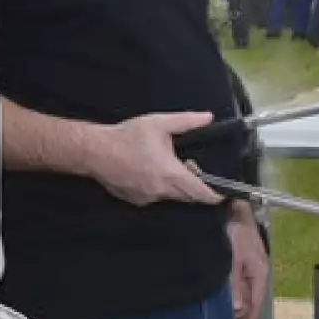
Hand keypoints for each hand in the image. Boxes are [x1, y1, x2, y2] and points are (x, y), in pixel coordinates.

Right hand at [87, 113, 223, 206]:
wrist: (95, 151)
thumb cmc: (128, 136)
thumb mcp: (159, 123)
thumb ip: (186, 121)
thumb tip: (208, 117)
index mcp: (171, 174)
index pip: (199, 193)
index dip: (214, 195)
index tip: (223, 194)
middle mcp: (161, 191)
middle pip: (187, 196)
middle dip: (194, 185)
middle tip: (189, 166)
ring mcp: (147, 199)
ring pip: (171, 197)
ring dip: (176, 186)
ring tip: (165, 164)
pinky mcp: (136, 201)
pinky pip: (155, 197)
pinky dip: (159, 188)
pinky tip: (149, 171)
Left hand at [227, 206, 268, 318]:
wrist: (229, 203)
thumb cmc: (232, 231)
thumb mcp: (231, 262)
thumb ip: (233, 286)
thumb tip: (237, 310)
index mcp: (260, 271)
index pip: (257, 302)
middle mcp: (257, 267)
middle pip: (250, 295)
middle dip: (241, 310)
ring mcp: (249, 259)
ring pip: (243, 285)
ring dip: (235, 297)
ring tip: (223, 309)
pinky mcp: (240, 251)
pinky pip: (237, 276)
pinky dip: (230, 285)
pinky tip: (220, 288)